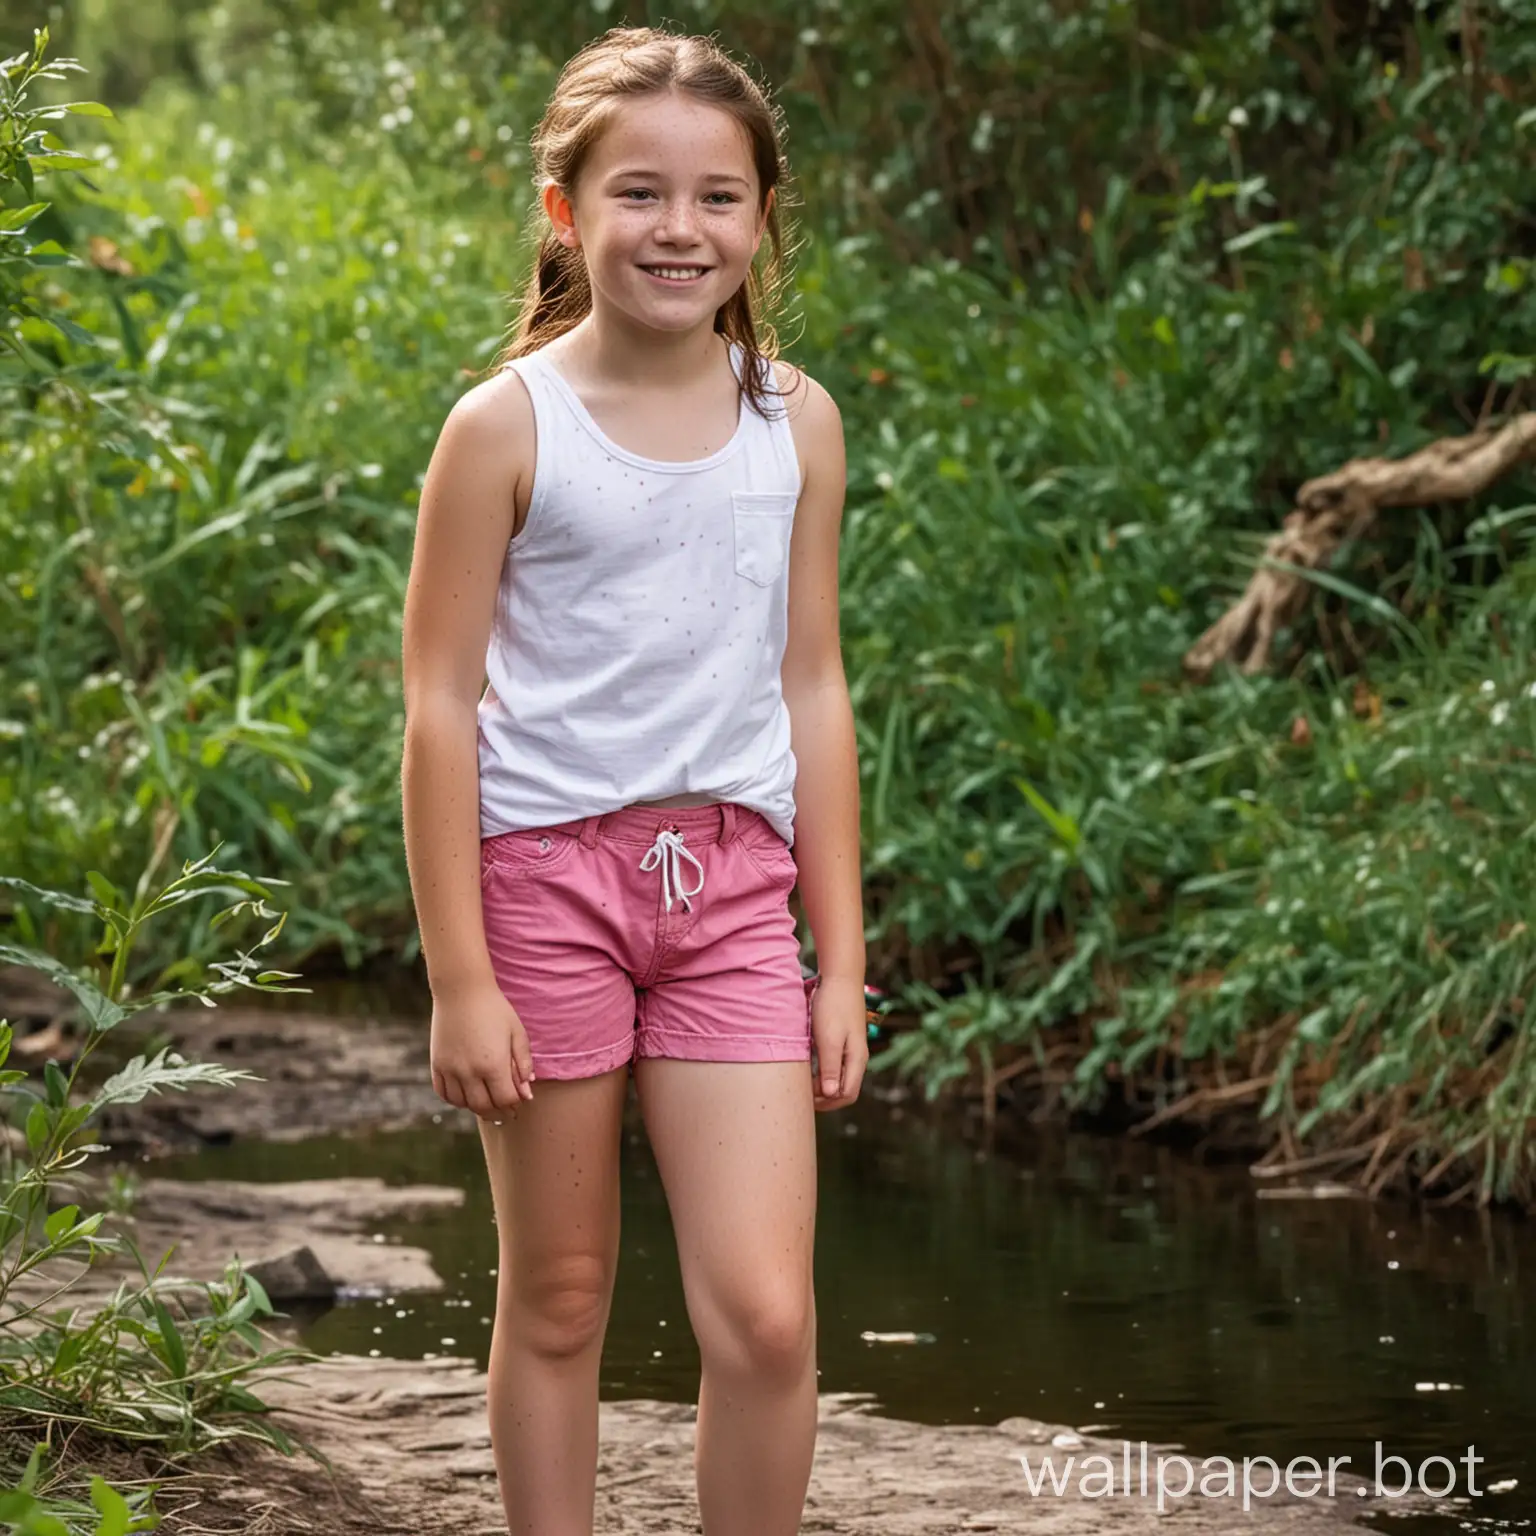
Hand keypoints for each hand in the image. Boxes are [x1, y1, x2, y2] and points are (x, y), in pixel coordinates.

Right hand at [430, 978, 534, 1118]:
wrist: (461, 990)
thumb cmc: (495, 1009)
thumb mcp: (517, 1032)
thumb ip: (523, 1063)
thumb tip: (526, 1092)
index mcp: (493, 1064)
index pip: (505, 1099)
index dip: (514, 1104)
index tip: (519, 1103)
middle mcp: (469, 1071)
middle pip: (484, 1107)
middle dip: (497, 1112)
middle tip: (505, 1112)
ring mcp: (450, 1069)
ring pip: (463, 1103)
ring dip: (477, 1108)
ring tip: (488, 1103)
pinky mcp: (437, 1064)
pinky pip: (444, 1093)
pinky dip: (456, 1099)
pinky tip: (466, 1095)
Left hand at [810, 976, 868, 1111]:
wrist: (840, 976)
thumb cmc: (833, 1006)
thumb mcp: (829, 1038)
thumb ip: (830, 1067)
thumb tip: (831, 1094)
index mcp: (857, 1059)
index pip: (847, 1094)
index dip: (827, 1102)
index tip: (807, 1096)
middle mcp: (856, 1057)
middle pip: (844, 1090)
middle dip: (825, 1097)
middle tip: (803, 1092)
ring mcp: (851, 1049)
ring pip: (839, 1078)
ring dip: (822, 1084)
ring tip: (803, 1081)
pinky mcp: (843, 1040)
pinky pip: (835, 1065)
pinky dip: (822, 1071)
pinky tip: (809, 1066)